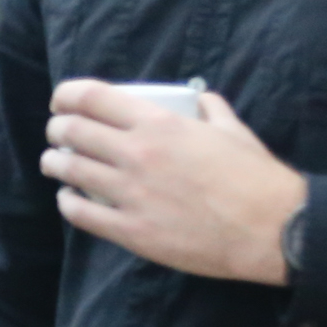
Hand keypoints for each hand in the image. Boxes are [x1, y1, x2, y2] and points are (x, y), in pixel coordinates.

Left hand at [41, 81, 306, 283]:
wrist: (272, 229)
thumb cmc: (255, 178)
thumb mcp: (233, 131)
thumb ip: (211, 109)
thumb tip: (200, 98)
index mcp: (159, 124)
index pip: (92, 98)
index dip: (67, 95)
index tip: (61, 100)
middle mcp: (137, 154)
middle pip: (73, 132)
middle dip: (58, 130)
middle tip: (57, 133)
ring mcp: (131, 194)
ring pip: (71, 171)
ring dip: (55, 163)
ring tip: (54, 163)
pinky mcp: (132, 231)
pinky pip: (83, 214)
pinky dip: (68, 203)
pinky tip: (68, 199)